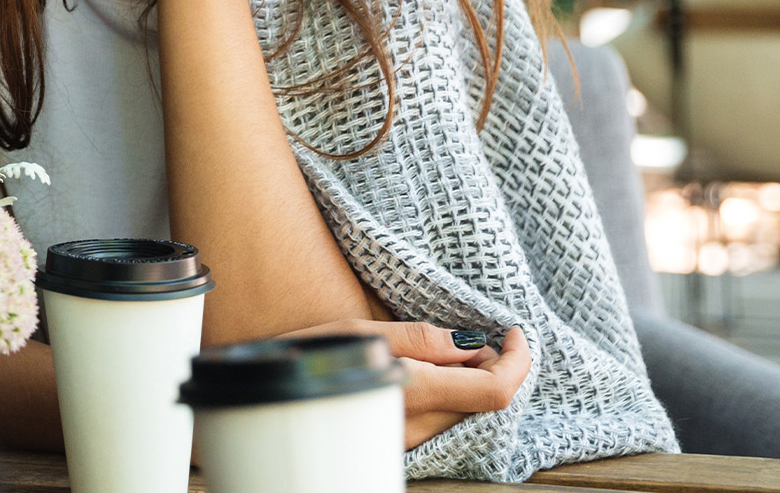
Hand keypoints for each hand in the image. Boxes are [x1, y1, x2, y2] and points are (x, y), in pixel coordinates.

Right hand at [284, 320, 529, 448]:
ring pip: (464, 415)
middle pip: (483, 403)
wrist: (262, 395)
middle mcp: (414, 428)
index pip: (493, 390)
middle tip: (466, 337)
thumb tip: (470, 343)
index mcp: (411, 392)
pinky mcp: (396, 448)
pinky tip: (425, 377)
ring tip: (439, 354)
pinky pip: (441, 423)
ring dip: (469, 384)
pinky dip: (448, 398)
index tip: (515, 333)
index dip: (517, 362)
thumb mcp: (359, 331)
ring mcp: (405, 444)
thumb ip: (421, 338)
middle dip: (489, 367)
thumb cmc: (302, 355)